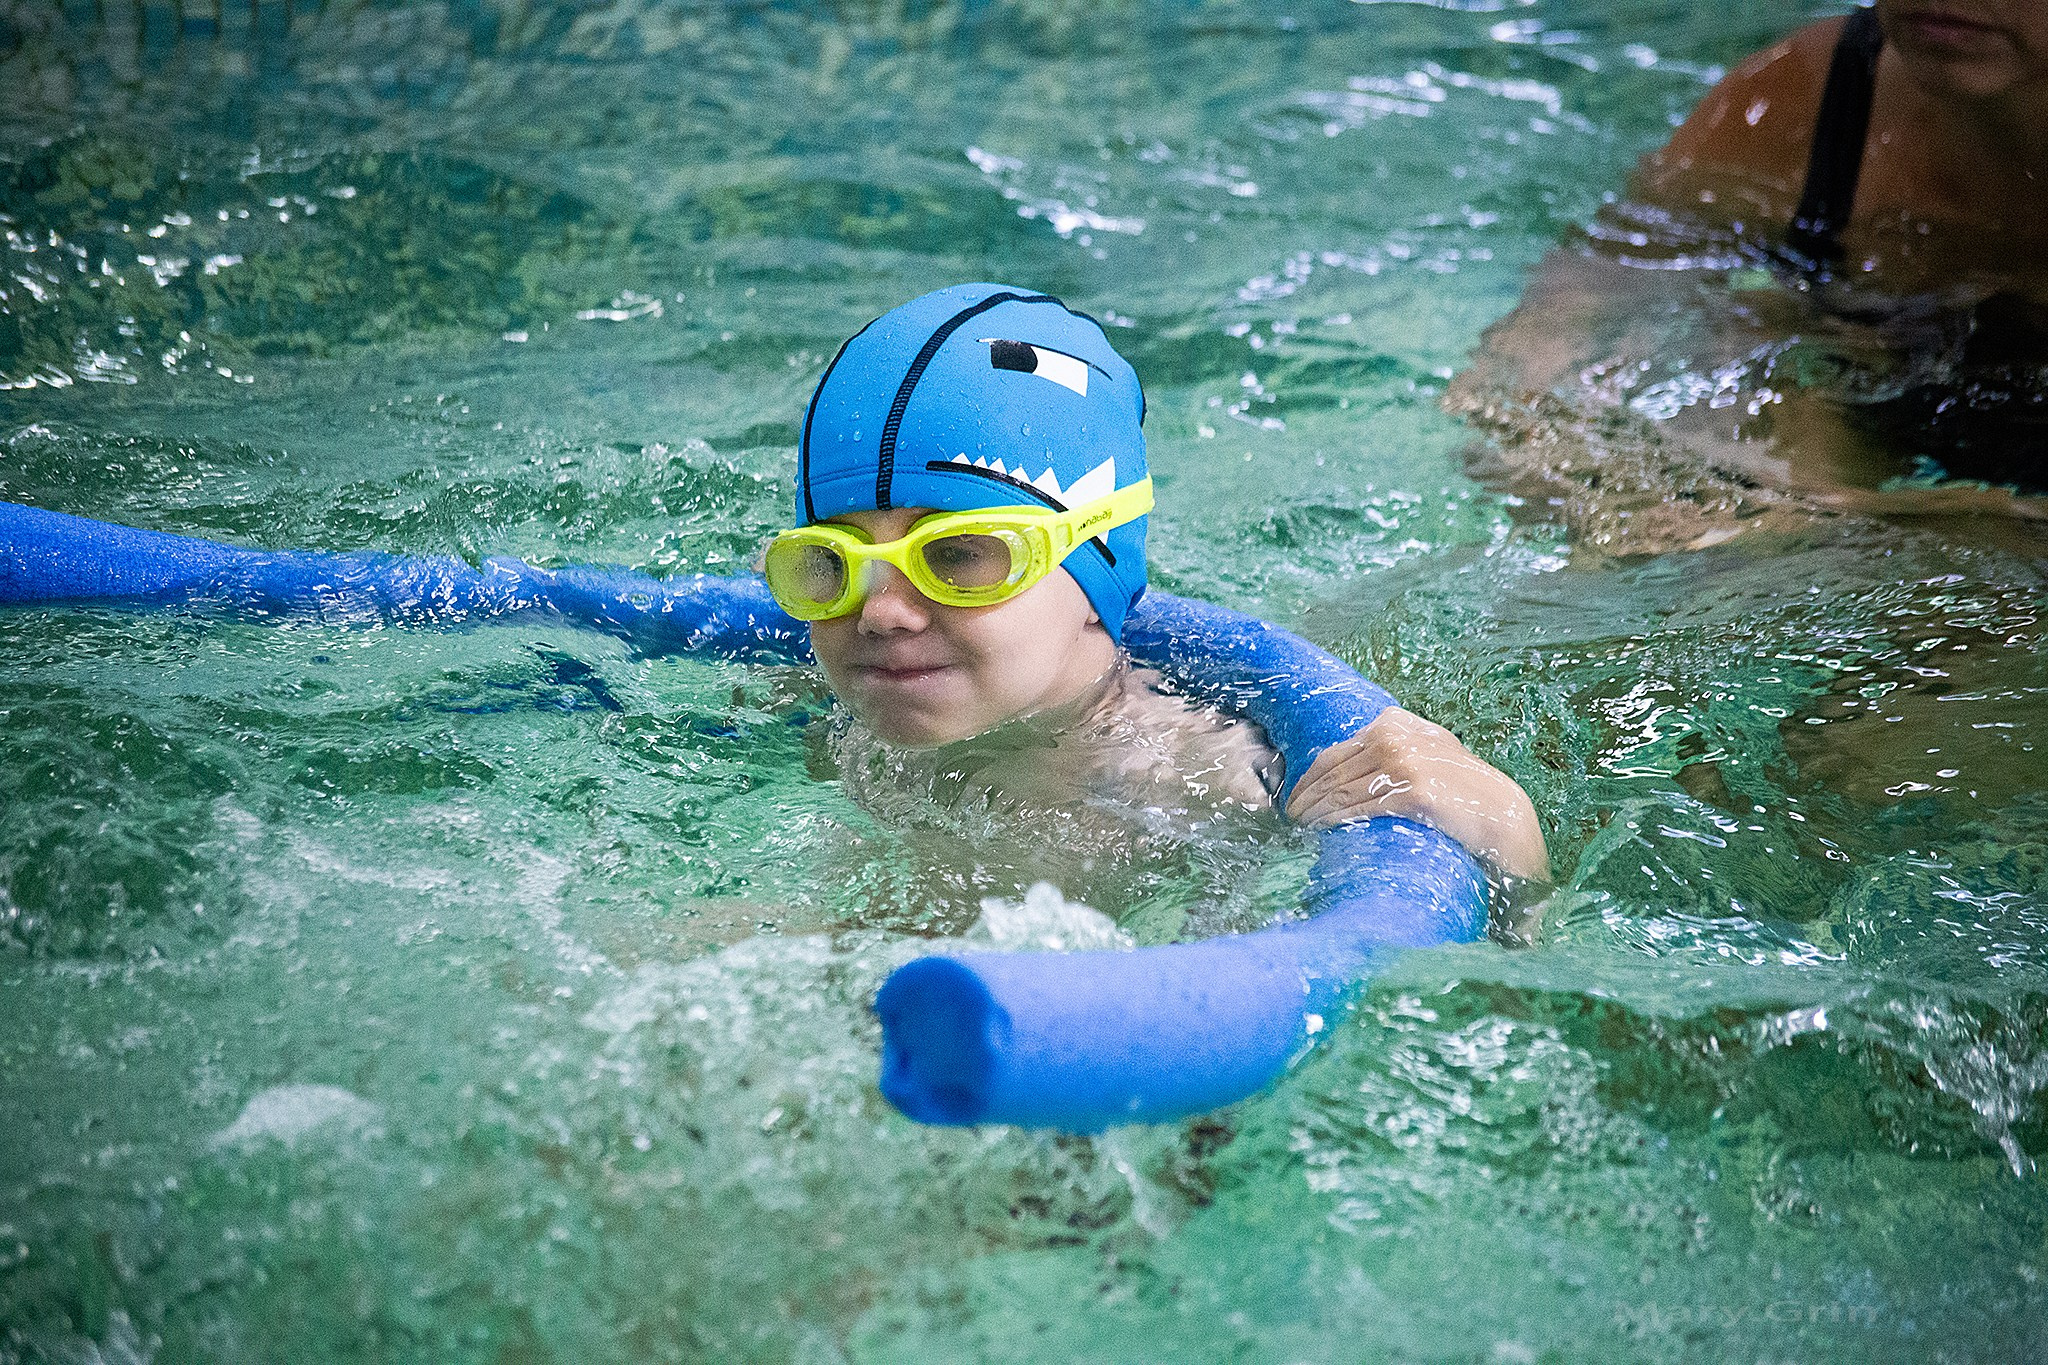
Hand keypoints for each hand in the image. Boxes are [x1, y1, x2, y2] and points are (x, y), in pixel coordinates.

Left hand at [1283, 707, 1550, 883]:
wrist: (1500, 811)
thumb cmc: (1460, 789)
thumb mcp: (1424, 752)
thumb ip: (1389, 749)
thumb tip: (1342, 770)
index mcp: (1392, 722)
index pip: (1334, 752)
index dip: (1308, 778)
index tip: (1294, 798)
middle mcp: (1393, 736)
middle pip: (1332, 771)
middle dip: (1305, 797)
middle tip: (1289, 818)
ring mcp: (1402, 761)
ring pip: (1340, 790)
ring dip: (1314, 812)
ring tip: (1300, 829)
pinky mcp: (1410, 790)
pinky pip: (1358, 807)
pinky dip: (1333, 821)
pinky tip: (1321, 831)